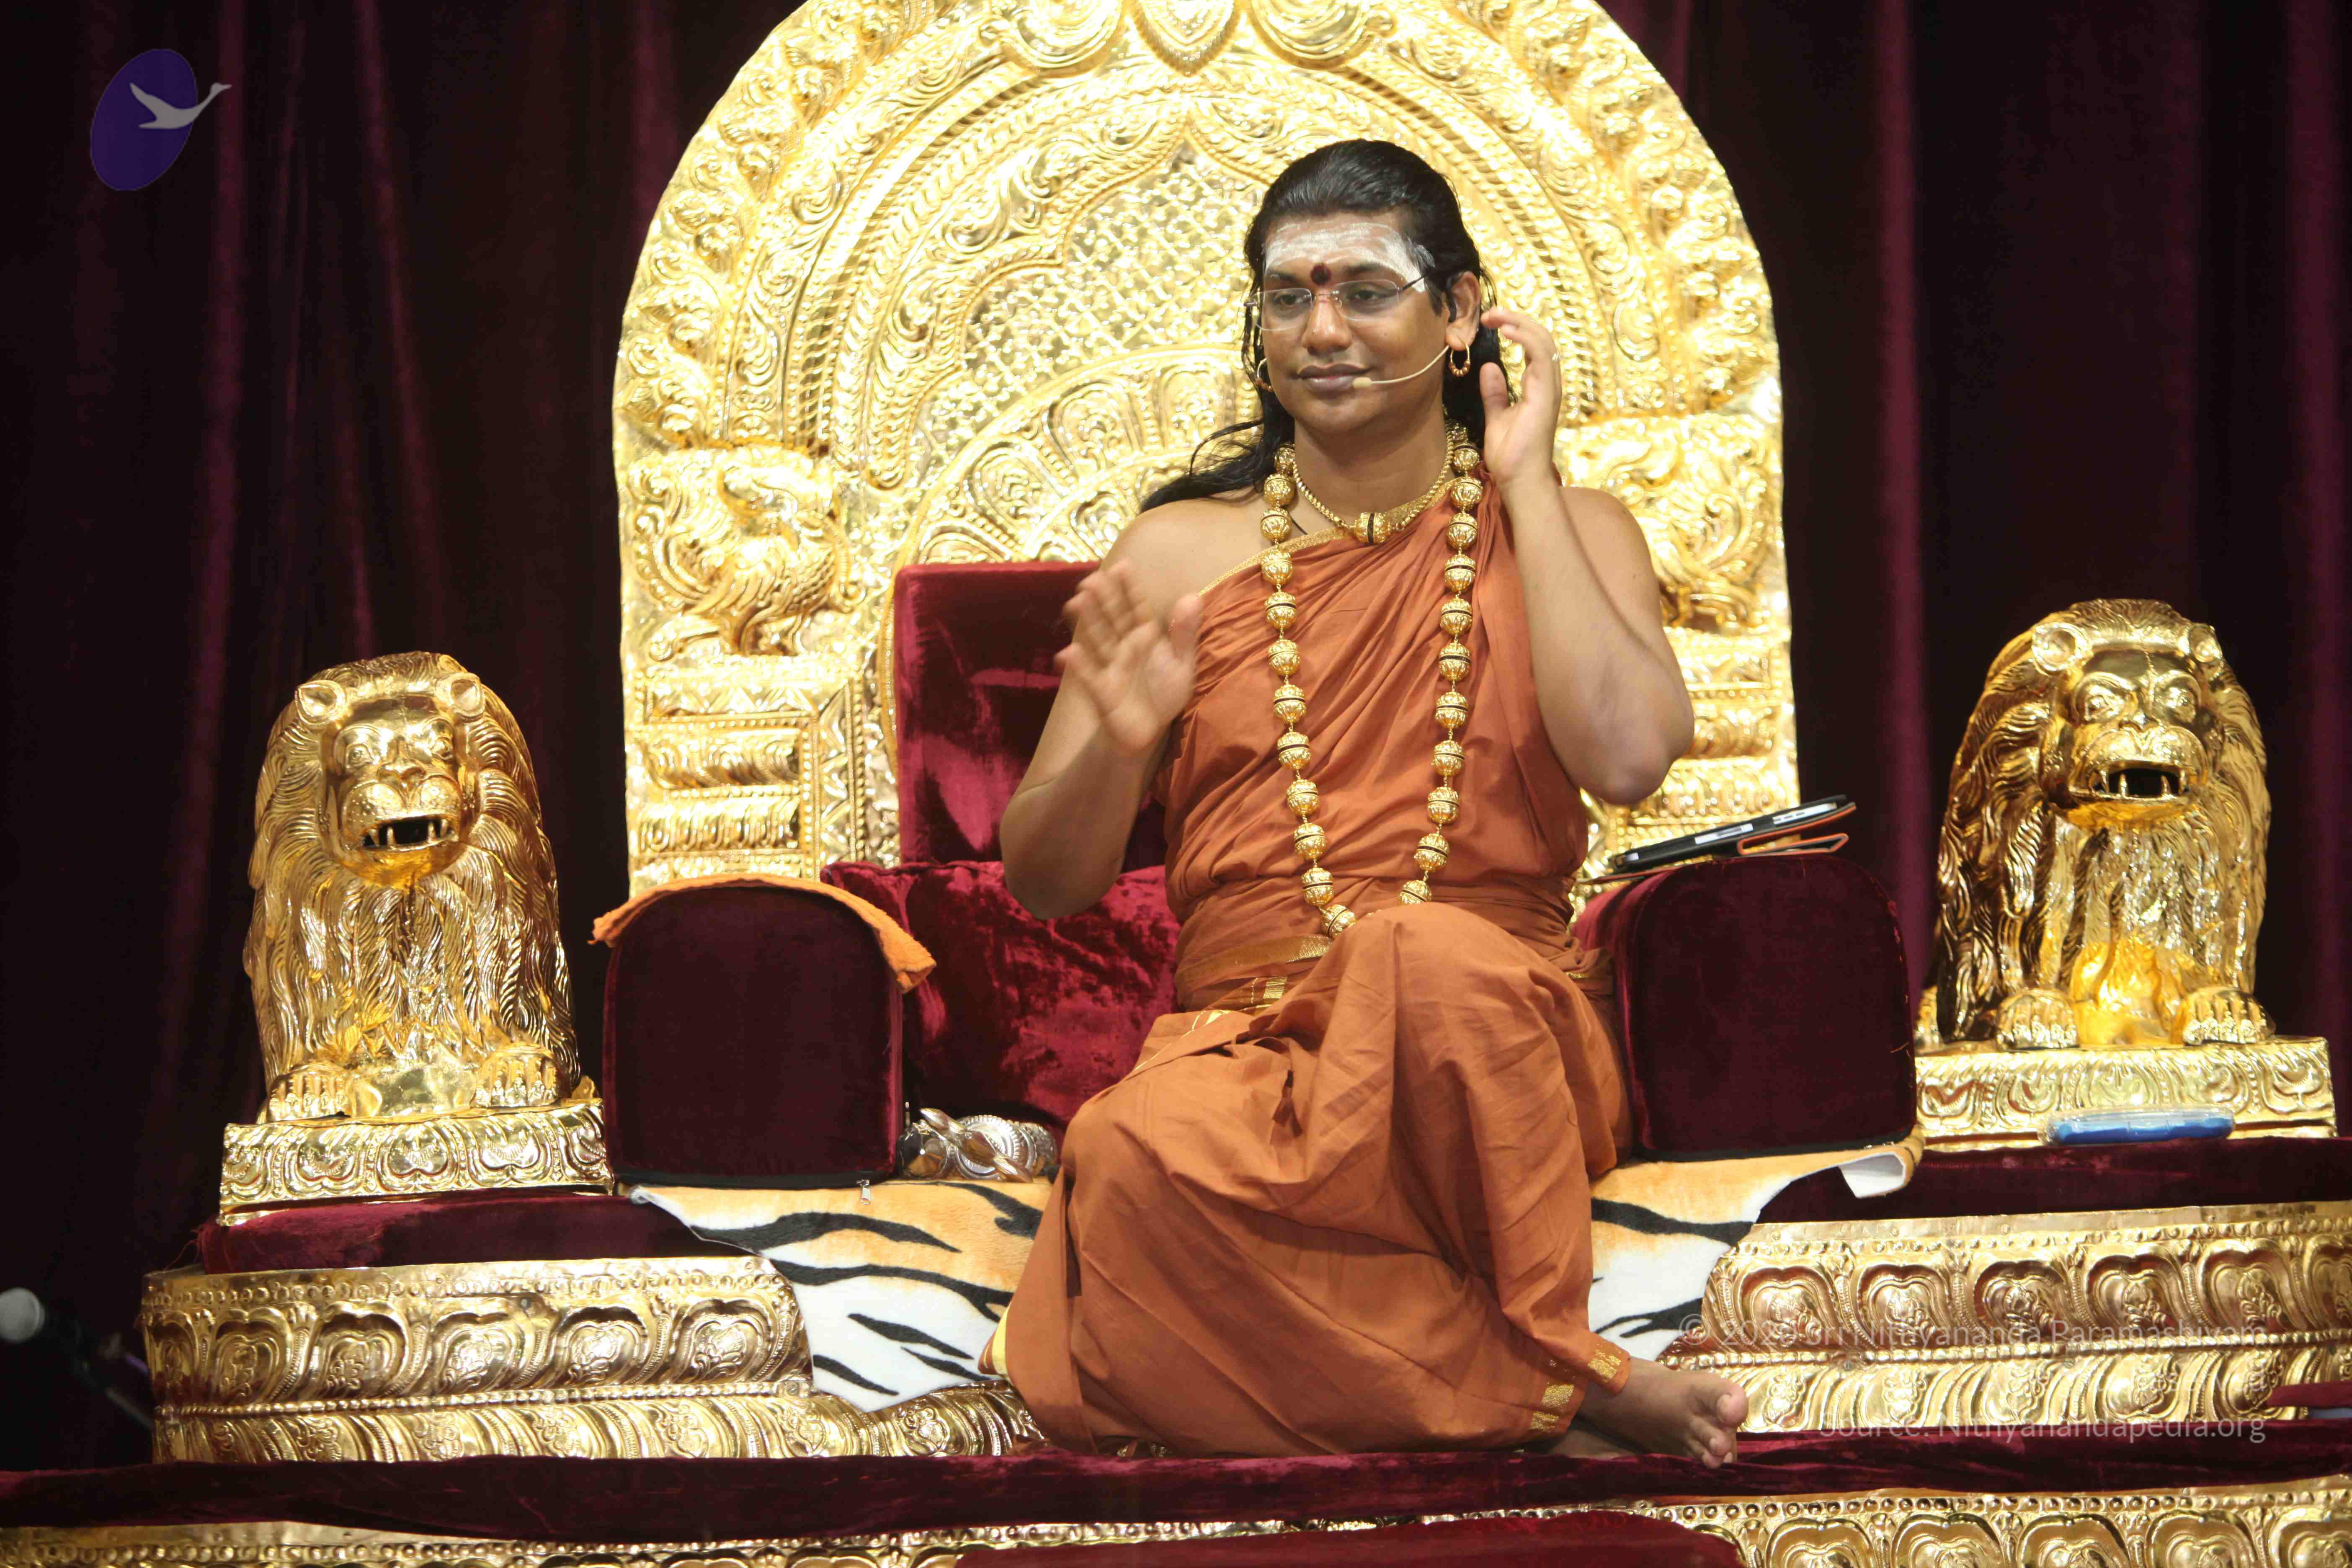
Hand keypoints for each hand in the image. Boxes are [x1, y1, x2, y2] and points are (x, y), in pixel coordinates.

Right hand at [1055, 560, 1200, 758]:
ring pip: (1098, 639)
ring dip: (1087, 622)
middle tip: (1091, 579)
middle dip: (1102, 598)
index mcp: (1146, 638)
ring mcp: (1110, 666)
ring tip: (1076, 603)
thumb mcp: (1183, 665)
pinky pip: (1089, 675)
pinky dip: (1080, 665)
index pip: (1137, 608)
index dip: (1129, 589)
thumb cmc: (1164, 694)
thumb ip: (1186, 633)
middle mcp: (1125, 646)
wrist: (1148, 731)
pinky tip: (1069, 653)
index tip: (1121, 566)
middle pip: (1113, 617)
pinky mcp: (1101, 690)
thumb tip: (1193, 596)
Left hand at [1476, 307, 1563, 489]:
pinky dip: (1526, 338)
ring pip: (1544, 342)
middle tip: (1489, 313)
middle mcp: (1548, 384)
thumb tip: (1489, 367)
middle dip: (1516, 319)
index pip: (1533, 347)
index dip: (1515, 328)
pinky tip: (1507, 330)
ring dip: (1520, 323)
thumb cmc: (1512, 456)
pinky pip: (1542, 356)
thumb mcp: (1496, 417)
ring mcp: (1549, 389)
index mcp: (1538, 387)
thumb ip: (1495, 393)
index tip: (1490, 321)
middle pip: (1541, 338)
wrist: (1520, 481)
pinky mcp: (1546, 394)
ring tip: (1495, 315)